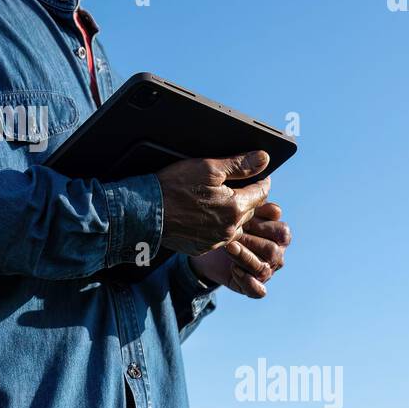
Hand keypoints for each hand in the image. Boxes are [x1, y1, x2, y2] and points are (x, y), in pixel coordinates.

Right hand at [155, 151, 271, 256]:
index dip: (261, 180)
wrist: (144, 212)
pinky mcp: (201, 247)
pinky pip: (217, 236)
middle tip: (234, 185)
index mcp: (235, 207)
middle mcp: (229, 229)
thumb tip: (263, 159)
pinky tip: (202, 215)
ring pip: (234, 225)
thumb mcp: (208, 168)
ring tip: (216, 200)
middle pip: (249, 210)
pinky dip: (215, 226)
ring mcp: (215, 241)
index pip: (261, 192)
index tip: (260, 174)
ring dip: (231, 213)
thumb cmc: (173, 188)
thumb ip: (239, 165)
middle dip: (246, 197)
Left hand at [189, 202, 291, 297]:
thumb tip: (275, 210)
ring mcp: (267, 273)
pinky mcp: (253, 288)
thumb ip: (257, 208)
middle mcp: (277, 256)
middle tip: (230, 234)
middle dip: (250, 241)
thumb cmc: (229, 226)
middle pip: (272, 252)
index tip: (242, 219)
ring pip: (264, 270)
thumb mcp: (240, 214)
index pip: (282, 232)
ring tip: (228, 247)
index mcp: (279, 237)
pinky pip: (258, 291)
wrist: (208, 248)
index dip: (263, 226)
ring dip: (245, 258)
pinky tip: (234, 270)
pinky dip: (248, 283)